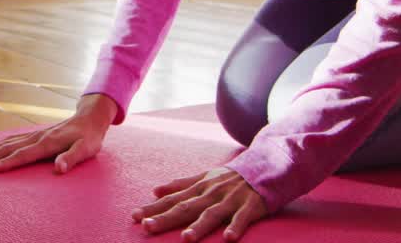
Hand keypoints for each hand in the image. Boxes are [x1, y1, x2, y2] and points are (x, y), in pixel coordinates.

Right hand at [0, 94, 116, 173]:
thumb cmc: (89, 138)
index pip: (25, 154)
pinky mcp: (33, 135)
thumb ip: (72, 158)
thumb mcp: (86, 149)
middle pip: (9, 147)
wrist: (88, 118)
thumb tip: (59, 169)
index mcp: (49, 143)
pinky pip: (11, 140)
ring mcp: (33, 135)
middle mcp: (37, 137)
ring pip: (7, 142)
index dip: (9, 163)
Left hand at [133, 167, 266, 241]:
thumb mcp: (204, 177)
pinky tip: (228, 238)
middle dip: (166, 218)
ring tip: (185, 238)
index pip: (173, 199)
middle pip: (186, 207)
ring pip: (213, 214)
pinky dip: (236, 227)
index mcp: (200, 187)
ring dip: (199, 226)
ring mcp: (231, 199)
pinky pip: (243, 218)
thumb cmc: (231, 177)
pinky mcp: (251, 206)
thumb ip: (180, 184)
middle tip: (147, 226)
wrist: (265, 165)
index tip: (134, 216)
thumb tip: (155, 191)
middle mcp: (212, 193)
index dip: (154, 208)